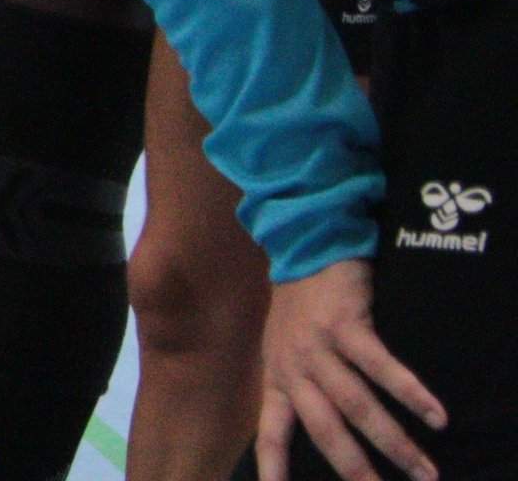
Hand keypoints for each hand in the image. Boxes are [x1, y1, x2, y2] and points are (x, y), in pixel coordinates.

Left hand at [256, 259, 444, 480]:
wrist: (304, 248)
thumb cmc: (299, 306)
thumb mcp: (284, 348)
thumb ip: (299, 386)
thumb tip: (325, 428)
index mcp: (278, 377)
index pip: (271, 429)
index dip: (273, 464)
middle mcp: (295, 367)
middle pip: (325, 430)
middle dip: (356, 468)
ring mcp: (318, 346)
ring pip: (357, 406)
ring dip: (394, 442)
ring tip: (424, 470)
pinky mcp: (345, 324)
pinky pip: (380, 366)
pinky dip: (410, 392)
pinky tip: (435, 415)